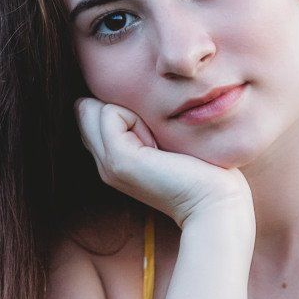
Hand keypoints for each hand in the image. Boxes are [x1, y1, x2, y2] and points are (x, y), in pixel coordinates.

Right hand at [75, 96, 251, 228]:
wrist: (213, 201)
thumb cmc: (203, 169)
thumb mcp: (165, 139)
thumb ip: (143, 122)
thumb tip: (128, 96)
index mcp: (113, 160)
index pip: (92, 114)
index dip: (121, 109)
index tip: (155, 135)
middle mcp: (104, 164)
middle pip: (86, 110)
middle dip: (120, 108)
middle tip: (154, 137)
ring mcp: (107, 164)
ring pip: (94, 108)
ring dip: (129, 112)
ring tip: (156, 143)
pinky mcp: (118, 159)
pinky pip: (109, 112)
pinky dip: (136, 118)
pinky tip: (156, 145)